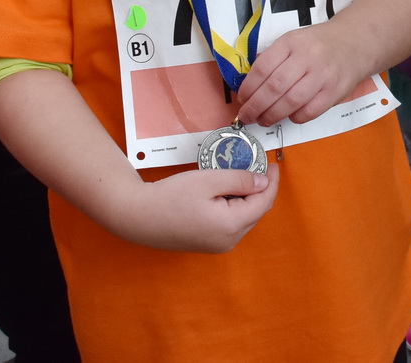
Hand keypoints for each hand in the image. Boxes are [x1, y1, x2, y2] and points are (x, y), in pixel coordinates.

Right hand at [104, 164, 277, 252]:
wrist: (137, 216)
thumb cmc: (170, 197)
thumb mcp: (209, 179)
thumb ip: (240, 180)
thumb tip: (263, 182)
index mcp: (231, 226)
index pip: (263, 202)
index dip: (271, 182)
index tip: (273, 164)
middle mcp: (228, 241)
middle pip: (255, 212)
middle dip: (260, 189)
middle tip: (257, 166)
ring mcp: (217, 245)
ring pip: (244, 218)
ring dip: (246, 197)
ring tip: (241, 175)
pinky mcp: (207, 243)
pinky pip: (230, 223)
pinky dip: (234, 206)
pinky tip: (225, 191)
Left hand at [235, 22, 369, 126]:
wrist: (355, 42)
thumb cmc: (317, 45)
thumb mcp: (293, 41)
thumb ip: (273, 59)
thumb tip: (249, 87)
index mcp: (291, 42)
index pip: (263, 67)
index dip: (248, 87)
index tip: (242, 99)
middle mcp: (307, 57)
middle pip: (275, 87)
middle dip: (256, 106)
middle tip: (247, 116)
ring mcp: (323, 75)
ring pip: (291, 101)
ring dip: (272, 115)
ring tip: (263, 120)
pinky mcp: (335, 91)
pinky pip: (310, 111)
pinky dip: (295, 117)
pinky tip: (289, 116)